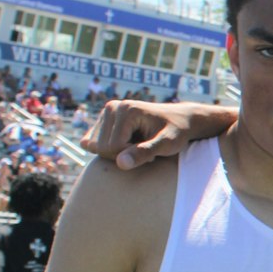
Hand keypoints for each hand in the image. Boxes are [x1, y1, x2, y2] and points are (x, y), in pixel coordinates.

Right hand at [82, 101, 234, 168]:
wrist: (180, 120)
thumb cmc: (177, 132)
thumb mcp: (167, 144)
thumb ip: (145, 152)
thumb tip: (120, 163)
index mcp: (126, 110)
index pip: (112, 147)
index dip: (132, 155)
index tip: (152, 148)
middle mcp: (112, 108)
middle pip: (101, 148)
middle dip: (124, 155)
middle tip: (146, 147)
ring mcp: (106, 113)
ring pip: (96, 147)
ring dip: (118, 152)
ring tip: (139, 144)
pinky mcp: (102, 120)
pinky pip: (91, 144)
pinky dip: (109, 149)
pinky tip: (128, 143)